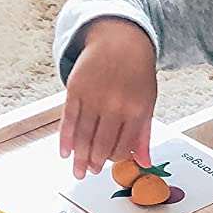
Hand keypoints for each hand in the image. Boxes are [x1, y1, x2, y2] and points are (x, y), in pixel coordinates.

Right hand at [59, 18, 157, 178]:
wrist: (120, 40)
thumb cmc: (136, 72)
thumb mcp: (147, 101)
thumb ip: (143, 133)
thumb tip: (144, 163)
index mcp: (136, 109)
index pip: (123, 145)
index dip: (115, 158)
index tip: (109, 164)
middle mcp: (114, 105)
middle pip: (101, 143)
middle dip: (95, 162)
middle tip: (89, 173)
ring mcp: (93, 97)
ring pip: (84, 136)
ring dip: (79, 157)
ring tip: (78, 171)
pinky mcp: (76, 89)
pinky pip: (69, 120)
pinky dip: (66, 138)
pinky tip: (64, 153)